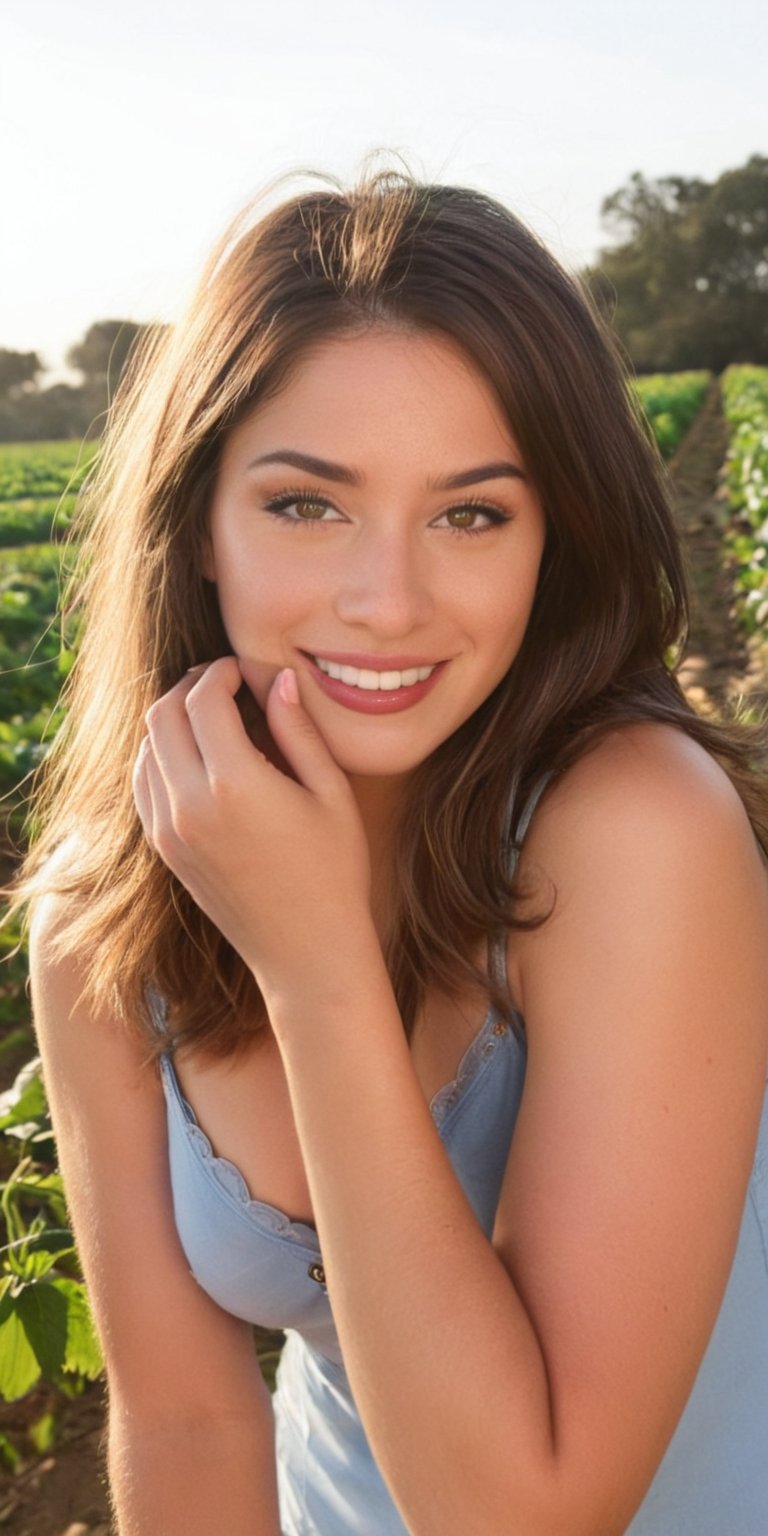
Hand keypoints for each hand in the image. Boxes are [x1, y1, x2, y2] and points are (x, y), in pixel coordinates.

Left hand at [132, 658, 372, 1001]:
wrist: (306, 951)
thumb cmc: (334, 871)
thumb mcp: (331, 793)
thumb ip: (299, 731)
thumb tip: (278, 680)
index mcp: (235, 783)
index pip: (204, 698)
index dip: (222, 672)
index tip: (246, 671)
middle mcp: (190, 804)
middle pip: (163, 714)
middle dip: (191, 687)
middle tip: (224, 684)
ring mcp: (170, 829)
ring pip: (146, 747)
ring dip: (173, 720)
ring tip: (212, 717)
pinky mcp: (165, 849)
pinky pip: (144, 785)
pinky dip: (160, 756)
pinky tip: (196, 757)